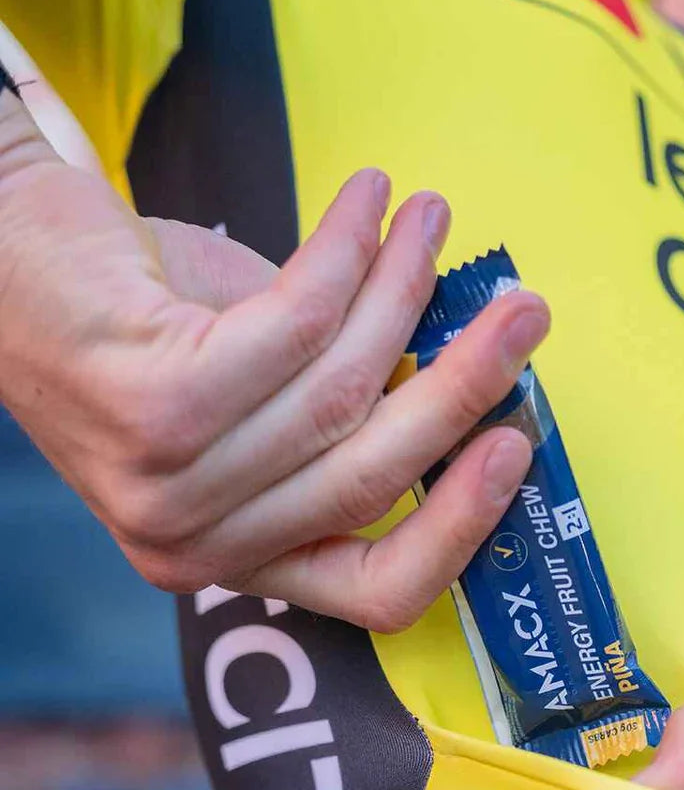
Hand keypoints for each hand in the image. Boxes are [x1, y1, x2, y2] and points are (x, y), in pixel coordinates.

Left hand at [0, 75, 547, 628]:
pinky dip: (349, 251)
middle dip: (468, 382)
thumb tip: (476, 371)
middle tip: (525, 311)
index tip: (518, 443)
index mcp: (238, 562)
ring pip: (343, 386)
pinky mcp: (149, 403)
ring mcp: (167, 484)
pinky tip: (371, 198)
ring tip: (433, 217)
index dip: (463, 522)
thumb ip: (356, 409)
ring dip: (406, 289)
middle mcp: (199, 546)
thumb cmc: (154, 332)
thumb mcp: (266, 396)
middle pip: (376, 474)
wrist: (10, 262)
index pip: (381, 591)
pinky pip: (298, 322)